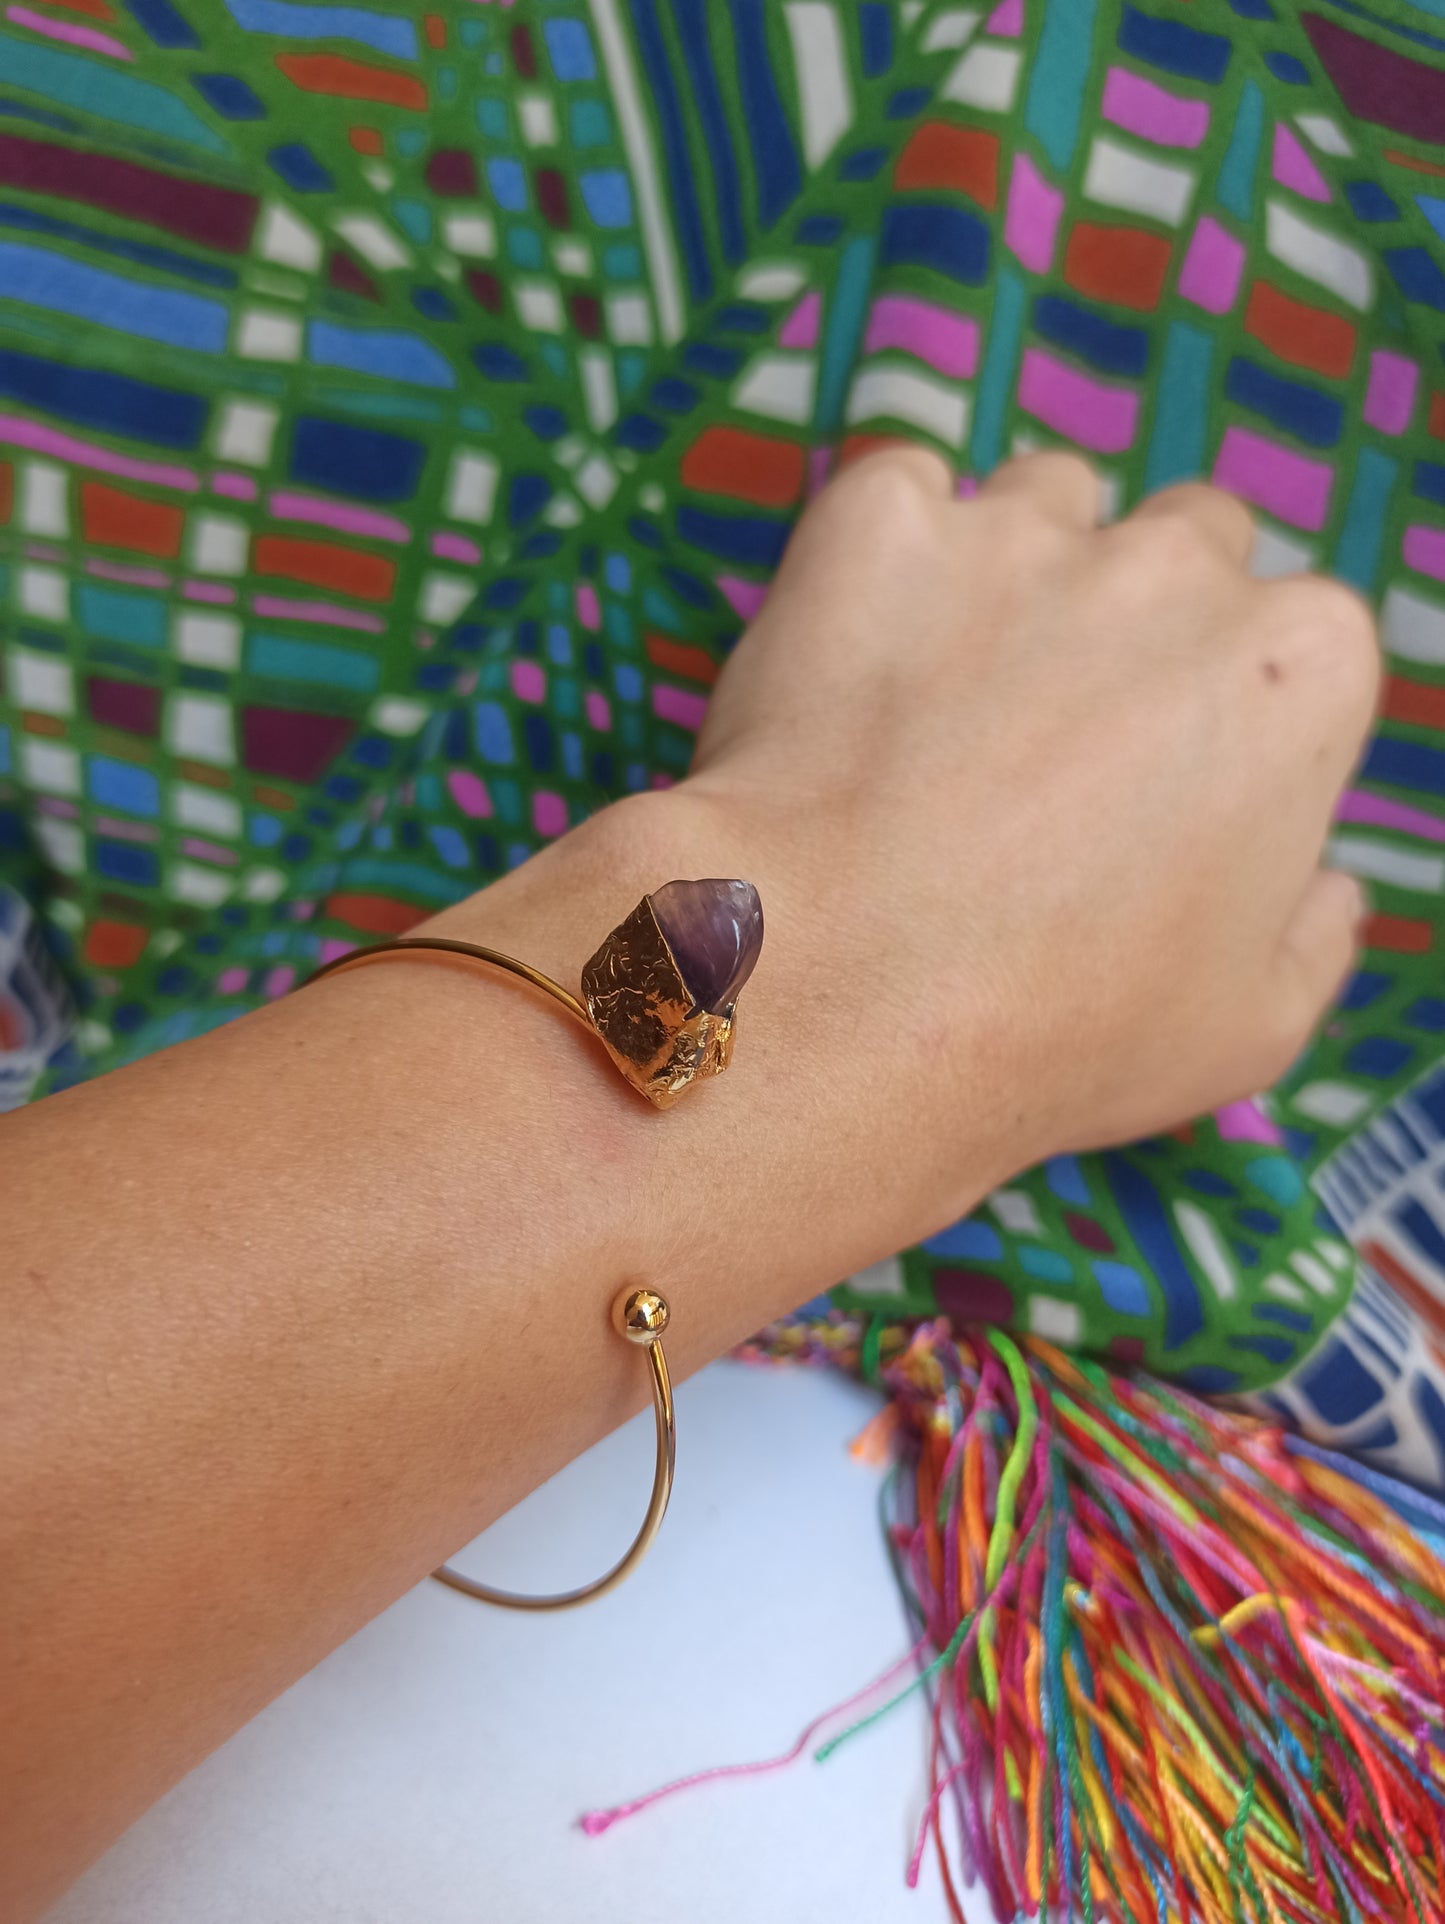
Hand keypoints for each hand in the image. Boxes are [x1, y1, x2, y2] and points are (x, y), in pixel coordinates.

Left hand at [676, 447, 1376, 1231]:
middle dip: (1132, 622)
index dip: (1221, 717)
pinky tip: (851, 658)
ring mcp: (1024, 532)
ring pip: (1044, 503)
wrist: (844, 996)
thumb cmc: (1057, 1033)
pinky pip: (896, 494)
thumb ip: (1311, 932)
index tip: (1154, 792)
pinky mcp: (879, 524)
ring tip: (938, 699)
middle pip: (1184, 546)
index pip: (1292, 641)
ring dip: (1013, 572)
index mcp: (1300, 668)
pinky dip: (879, 557)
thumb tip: (1324, 885)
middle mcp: (1179, 567)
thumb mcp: (1250, 1028)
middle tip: (1045, 743)